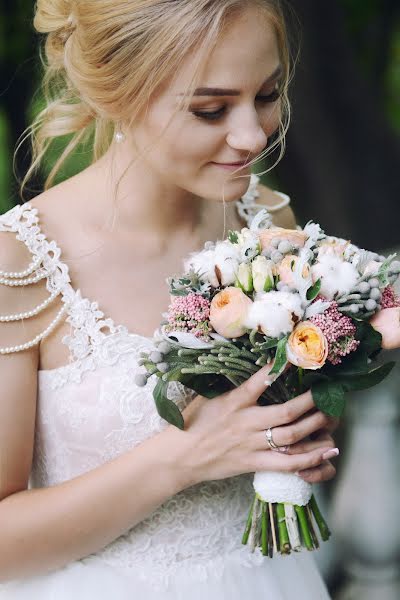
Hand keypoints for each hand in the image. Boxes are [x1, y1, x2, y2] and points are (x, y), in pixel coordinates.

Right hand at [168, 362, 338, 486]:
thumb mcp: (208, 397)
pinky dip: (308, 459)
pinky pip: (286, 463)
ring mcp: (251, 445)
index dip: (278, 369)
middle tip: (327, 394)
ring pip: (290, 437)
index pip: (258, 382)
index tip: (295, 357)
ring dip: (315, 427)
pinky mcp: (253, 464)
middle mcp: (245, 423)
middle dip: (310, 403)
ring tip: (331, 419)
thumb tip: (253, 370)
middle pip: (285, 413)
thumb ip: (232, 387)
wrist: (179, 457)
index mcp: (233, 403)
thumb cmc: (192, 423)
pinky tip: (326, 453)